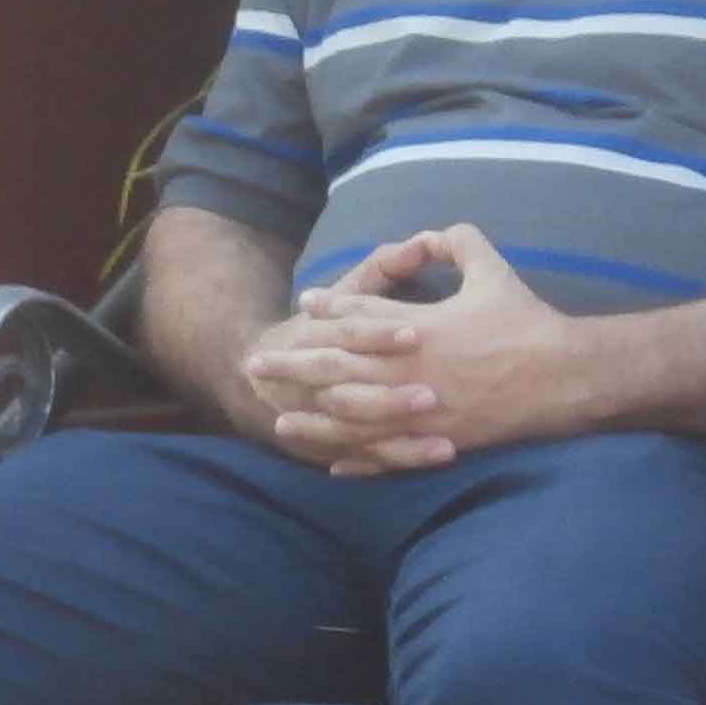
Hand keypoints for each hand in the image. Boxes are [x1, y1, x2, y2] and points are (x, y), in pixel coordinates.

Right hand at [235, 270, 441, 472]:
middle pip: (352, 392)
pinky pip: (372, 458)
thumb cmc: (323, 325)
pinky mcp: (343, 444)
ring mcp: (330, 417)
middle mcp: (319, 381)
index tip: (417, 333)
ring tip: (447, 445)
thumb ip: (382, 267)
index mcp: (318, 334)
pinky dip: (401, 460)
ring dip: (403, 440)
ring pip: (363, 433)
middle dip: (390, 398)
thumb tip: (421, 244)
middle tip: (432, 397)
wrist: (259, 373)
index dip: (380, 332)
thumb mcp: (347, 290)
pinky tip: (438, 457)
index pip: (348, 332)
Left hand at [243, 224, 586, 474]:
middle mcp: (411, 370)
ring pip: (352, 416)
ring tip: (277, 419)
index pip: (361, 315)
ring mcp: (420, 410)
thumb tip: (433, 232)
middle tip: (257, 366)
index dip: (331, 307)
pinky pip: (387, 453)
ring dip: (312, 417)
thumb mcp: (493, 268)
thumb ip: (459, 242)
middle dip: (295, 365)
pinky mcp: (437, 441)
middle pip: (338, 368)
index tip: (306, 303)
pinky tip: (332, 461)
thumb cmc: (527, 322)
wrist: (564, 378)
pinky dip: (357, 458)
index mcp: (420, 327)